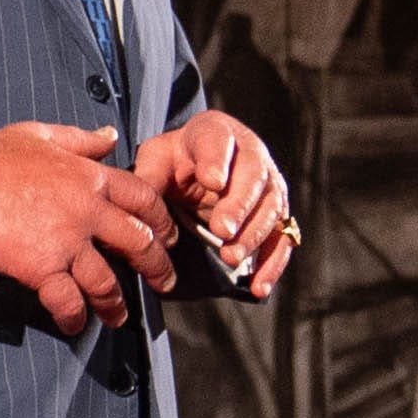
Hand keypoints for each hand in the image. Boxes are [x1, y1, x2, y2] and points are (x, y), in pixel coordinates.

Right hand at [0, 119, 168, 337]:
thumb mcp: (40, 135)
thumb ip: (80, 139)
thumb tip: (109, 135)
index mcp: (90, 178)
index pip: (143, 198)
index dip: (162, 220)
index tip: (168, 236)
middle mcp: (87, 212)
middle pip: (138, 243)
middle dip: (156, 266)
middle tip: (162, 282)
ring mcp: (66, 243)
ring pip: (107, 280)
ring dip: (115, 303)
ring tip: (118, 317)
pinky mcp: (42, 268)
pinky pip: (67, 300)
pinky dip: (73, 317)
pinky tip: (74, 324)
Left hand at [141, 110, 300, 298]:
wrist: (194, 169)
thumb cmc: (173, 163)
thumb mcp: (155, 161)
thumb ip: (148, 179)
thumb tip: (136, 209)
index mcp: (216, 132)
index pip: (219, 141)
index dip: (218, 161)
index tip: (212, 181)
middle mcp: (250, 153)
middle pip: (253, 176)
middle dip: (239, 205)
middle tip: (221, 230)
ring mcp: (268, 184)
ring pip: (271, 208)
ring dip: (253, 235)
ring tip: (231, 257)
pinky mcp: (275, 214)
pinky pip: (281, 239)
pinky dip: (272, 263)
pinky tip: (258, 285)